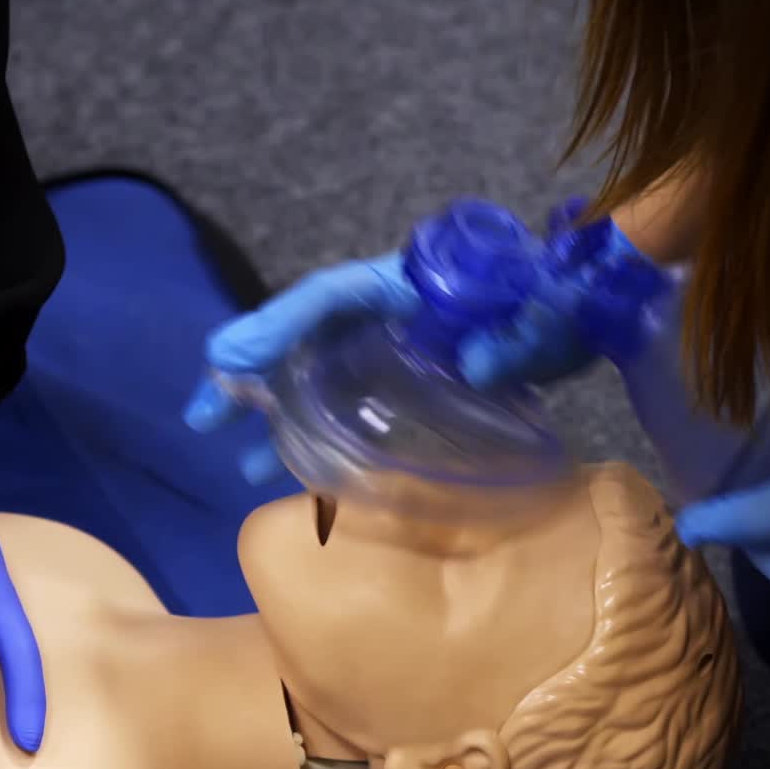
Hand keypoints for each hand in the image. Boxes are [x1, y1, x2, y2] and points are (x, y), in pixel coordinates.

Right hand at [184, 226, 629, 430]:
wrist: (570, 315)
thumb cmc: (546, 304)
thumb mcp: (534, 312)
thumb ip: (512, 334)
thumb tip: (481, 365)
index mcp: (401, 287)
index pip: (328, 297)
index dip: (276, 327)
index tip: (230, 363)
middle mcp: (378, 319)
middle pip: (297, 345)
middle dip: (247, 384)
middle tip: (200, 422)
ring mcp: (382, 355)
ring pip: (311, 385)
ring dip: (275, 425)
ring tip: (241, 470)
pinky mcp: (396, 390)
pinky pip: (342, 414)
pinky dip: (317, 443)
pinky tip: (299, 481)